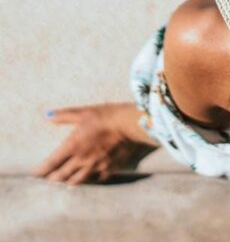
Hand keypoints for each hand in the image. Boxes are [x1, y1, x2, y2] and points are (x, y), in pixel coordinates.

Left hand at [31, 103, 156, 185]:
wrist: (131, 124)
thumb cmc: (107, 115)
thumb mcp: (85, 112)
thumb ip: (65, 115)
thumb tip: (48, 116)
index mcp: (73, 146)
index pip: (50, 164)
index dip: (40, 171)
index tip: (35, 173)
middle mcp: (81, 160)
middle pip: (61, 176)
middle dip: (52, 178)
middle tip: (48, 179)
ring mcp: (95, 166)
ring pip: (76, 181)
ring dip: (68, 182)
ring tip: (65, 182)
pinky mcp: (109, 168)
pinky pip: (96, 179)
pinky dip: (90, 179)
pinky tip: (89, 178)